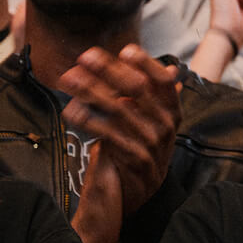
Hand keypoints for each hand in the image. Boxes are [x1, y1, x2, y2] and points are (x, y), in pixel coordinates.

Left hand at [58, 43, 180, 217]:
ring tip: (69, 79)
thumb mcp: (151, 122)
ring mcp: (152, 144)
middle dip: (109, 70)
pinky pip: (108, 134)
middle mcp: (166, 126)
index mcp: (172, 112)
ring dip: (90, 90)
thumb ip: (153, 96)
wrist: (135, 191)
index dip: (146, 64)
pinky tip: (71, 110)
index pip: (162, 82)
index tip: (125, 50)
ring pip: (119, 109)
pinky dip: (87, 119)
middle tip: (85, 57)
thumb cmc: (138, 148)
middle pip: (138, 89)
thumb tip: (171, 70)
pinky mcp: (136, 160)